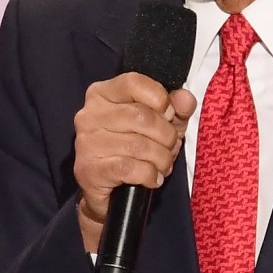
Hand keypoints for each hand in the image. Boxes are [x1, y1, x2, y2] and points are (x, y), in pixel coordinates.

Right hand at [72, 73, 196, 251]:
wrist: (108, 190)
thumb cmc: (134, 148)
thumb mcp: (161, 123)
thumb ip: (176, 108)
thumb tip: (186, 98)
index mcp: (103, 94)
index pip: (133, 82)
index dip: (160, 97)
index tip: (170, 114)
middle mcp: (90, 114)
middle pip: (141, 116)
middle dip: (166, 135)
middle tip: (170, 147)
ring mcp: (86, 142)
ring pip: (138, 145)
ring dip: (161, 158)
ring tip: (163, 164)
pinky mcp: (89, 170)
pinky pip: (130, 168)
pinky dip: (150, 175)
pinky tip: (153, 178)